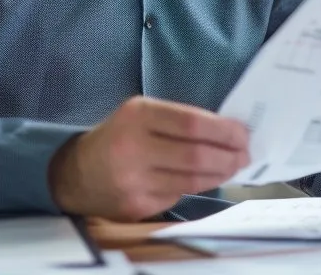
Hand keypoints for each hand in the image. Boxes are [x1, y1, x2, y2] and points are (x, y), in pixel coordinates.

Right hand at [48, 95, 249, 219]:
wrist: (75, 173)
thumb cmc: (118, 137)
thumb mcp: (140, 113)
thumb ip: (178, 119)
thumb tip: (228, 131)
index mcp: (137, 115)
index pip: (192, 123)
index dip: (224, 130)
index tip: (243, 133)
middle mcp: (133, 148)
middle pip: (196, 155)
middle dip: (229, 156)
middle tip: (245, 154)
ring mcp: (133, 181)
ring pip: (192, 180)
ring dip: (220, 174)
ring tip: (233, 166)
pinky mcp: (136, 206)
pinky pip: (178, 196)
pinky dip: (197, 187)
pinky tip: (206, 179)